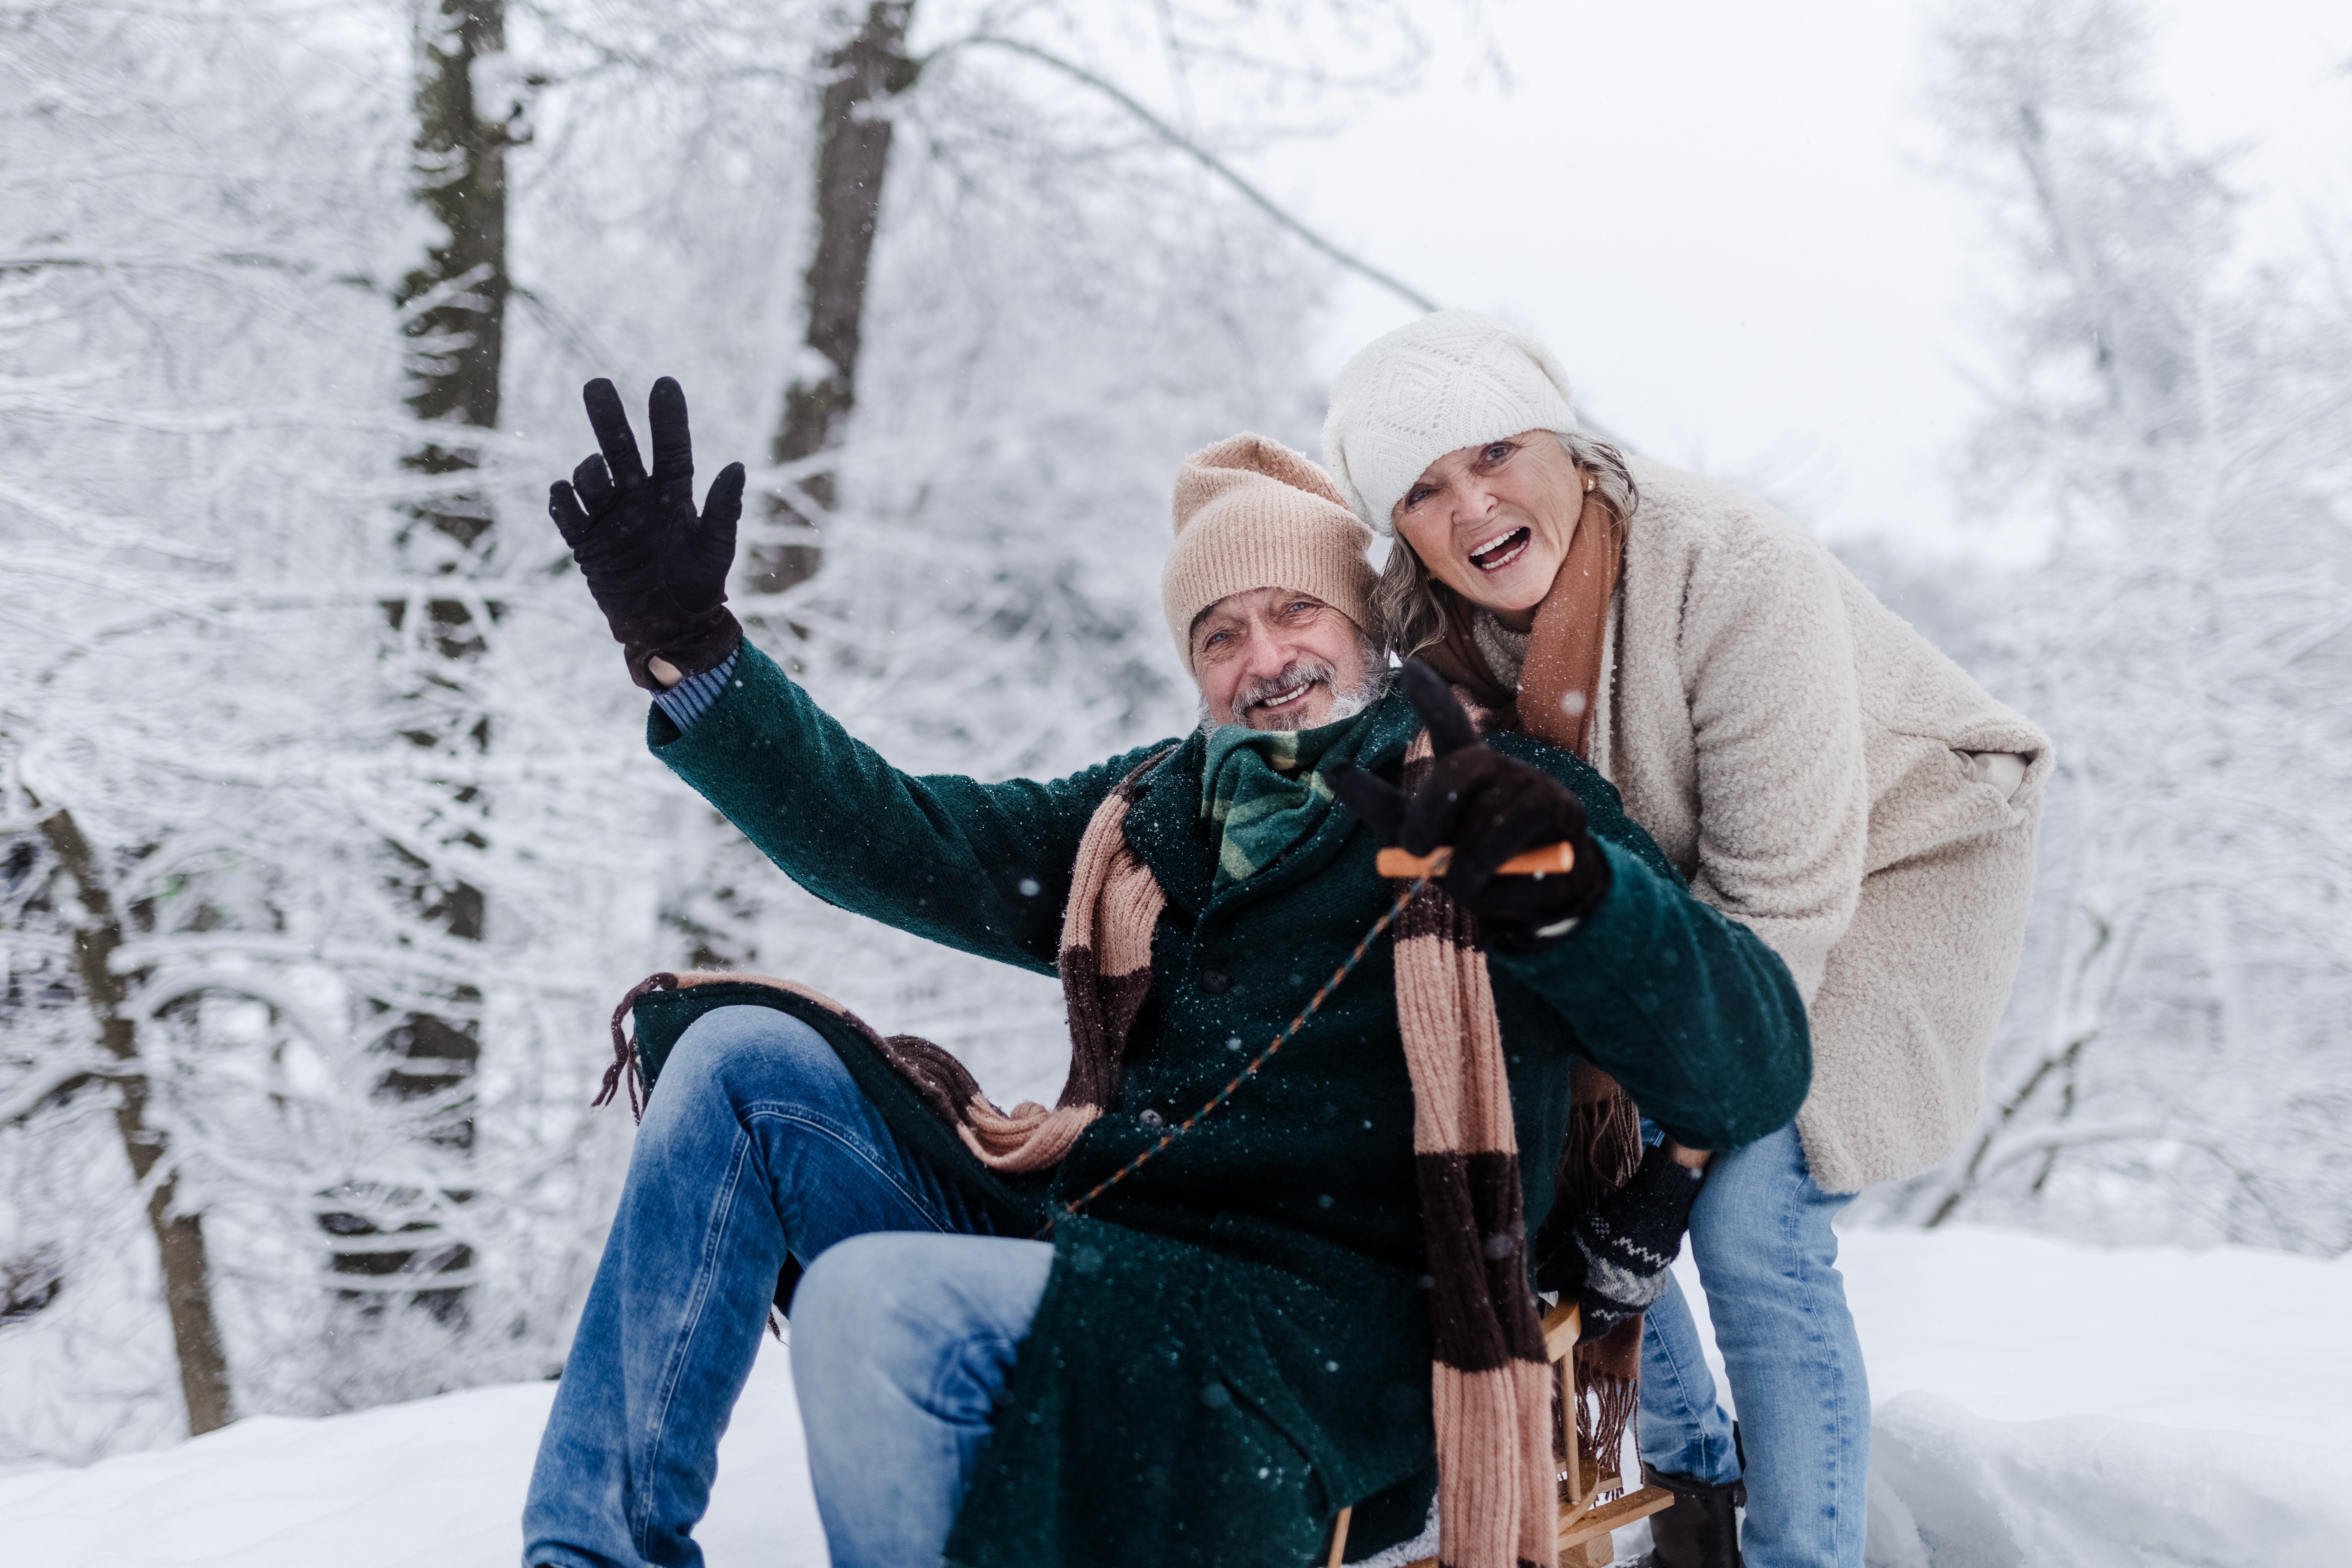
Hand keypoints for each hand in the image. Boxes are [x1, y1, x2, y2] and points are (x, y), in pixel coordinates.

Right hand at [548, 376, 746, 690]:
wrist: (670, 627)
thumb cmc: (699, 587)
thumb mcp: (716, 548)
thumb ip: (724, 509)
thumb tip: (737, 466)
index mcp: (673, 495)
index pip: (670, 447)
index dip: (667, 417)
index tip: (664, 383)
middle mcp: (638, 498)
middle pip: (620, 447)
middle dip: (608, 416)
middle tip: (596, 384)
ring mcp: (609, 517)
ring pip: (590, 476)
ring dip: (589, 469)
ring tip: (596, 472)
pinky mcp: (586, 542)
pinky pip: (565, 511)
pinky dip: (562, 499)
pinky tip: (564, 492)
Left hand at [1327, 658, 1610, 949]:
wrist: (1552, 893)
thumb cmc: (1489, 868)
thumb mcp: (1441, 857)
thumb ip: (1413, 846)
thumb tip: (1408, 846)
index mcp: (1465, 770)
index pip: (1448, 726)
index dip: (1431, 699)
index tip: (1410, 668)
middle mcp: (1497, 767)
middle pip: (1456, 769)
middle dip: (1429, 812)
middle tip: (1416, 849)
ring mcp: (1529, 782)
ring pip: (1482, 815)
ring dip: (1466, 860)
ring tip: (1464, 884)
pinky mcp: (1558, 806)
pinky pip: (1513, 834)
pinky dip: (1499, 865)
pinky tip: (1510, 878)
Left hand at [1548, 1141, 1704, 1342]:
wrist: (1655, 1211)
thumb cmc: (1609, 1234)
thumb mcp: (1574, 1250)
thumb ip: (1557, 1272)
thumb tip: (1542, 1287)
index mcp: (1606, 1305)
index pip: (1589, 1331)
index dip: (1574, 1328)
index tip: (1563, 1318)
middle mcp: (1629, 1307)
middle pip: (1604, 1315)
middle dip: (1588, 1304)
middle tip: (1574, 1285)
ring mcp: (1648, 1294)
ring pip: (1620, 1301)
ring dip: (1606, 1291)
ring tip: (1594, 1267)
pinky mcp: (1659, 1278)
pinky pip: (1635, 1287)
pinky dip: (1622, 1280)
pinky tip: (1615, 1259)